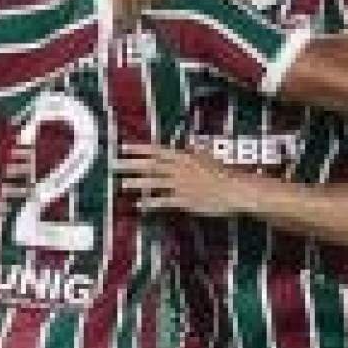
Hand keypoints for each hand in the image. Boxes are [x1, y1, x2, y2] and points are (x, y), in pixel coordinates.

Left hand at [118, 144, 254, 218]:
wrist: (234, 190)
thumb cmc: (224, 173)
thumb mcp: (209, 156)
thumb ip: (197, 151)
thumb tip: (193, 142)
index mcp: (183, 156)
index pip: (156, 150)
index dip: (139, 149)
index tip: (123, 147)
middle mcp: (178, 169)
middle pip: (150, 165)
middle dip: (130, 164)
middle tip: (114, 164)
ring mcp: (179, 185)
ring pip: (153, 183)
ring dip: (137, 183)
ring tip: (122, 184)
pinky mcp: (183, 200)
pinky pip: (162, 201)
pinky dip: (150, 203)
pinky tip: (139, 204)